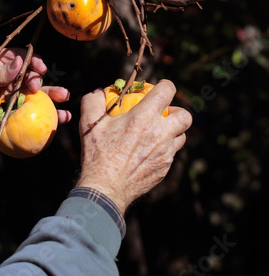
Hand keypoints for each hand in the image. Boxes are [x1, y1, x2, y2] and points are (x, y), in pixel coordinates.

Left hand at [0, 49, 70, 148]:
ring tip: (63, 97)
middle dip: (40, 78)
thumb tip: (20, 62)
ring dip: (51, 96)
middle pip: (29, 76)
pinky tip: (61, 117)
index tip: (38, 66)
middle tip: (38, 84)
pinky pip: (30, 116)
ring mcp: (9, 99)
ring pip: (34, 96)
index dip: (31, 60)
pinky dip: (47, 117)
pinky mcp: (10, 117)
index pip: (18, 59)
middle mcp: (5, 81)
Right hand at [76, 80, 191, 213]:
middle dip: (176, 111)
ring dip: (172, 131)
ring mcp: (165, 153)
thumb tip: (100, 91)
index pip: (167, 90)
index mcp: (143, 117)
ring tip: (156, 134)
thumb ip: (93, 101)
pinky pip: (171, 154)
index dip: (164, 86)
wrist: (105, 189)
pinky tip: (147, 153)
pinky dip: (164, 149)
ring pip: (182, 136)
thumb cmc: (97, 155)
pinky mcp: (165, 168)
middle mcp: (160, 133)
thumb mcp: (89, 124)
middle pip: (185, 115)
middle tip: (162, 115)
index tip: (157, 89)